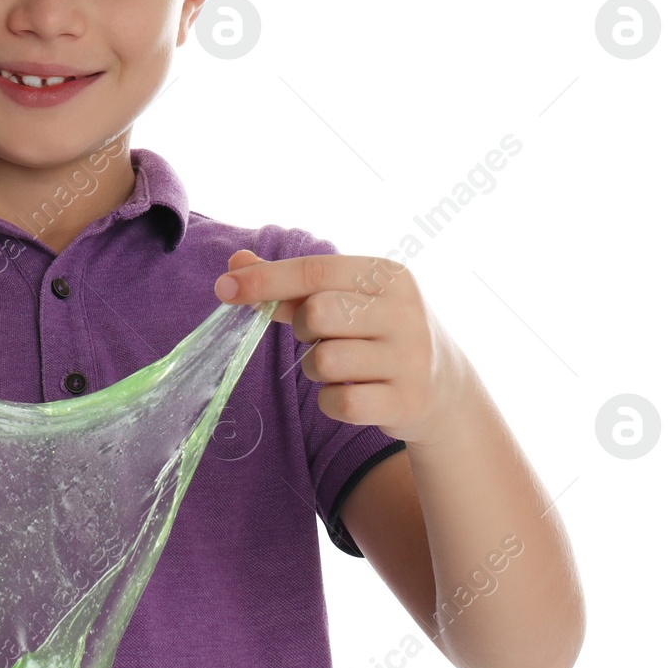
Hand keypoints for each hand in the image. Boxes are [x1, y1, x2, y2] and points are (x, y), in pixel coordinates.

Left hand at [213, 249, 471, 446]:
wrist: (444, 388)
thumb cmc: (376, 334)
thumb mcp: (345, 300)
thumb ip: (290, 284)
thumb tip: (234, 265)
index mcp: (389, 275)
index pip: (316, 270)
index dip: (266, 279)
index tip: (224, 288)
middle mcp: (405, 312)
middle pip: (318, 312)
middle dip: (302, 328)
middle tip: (320, 335)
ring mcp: (411, 358)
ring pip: (324, 361)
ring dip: (316, 368)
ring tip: (341, 367)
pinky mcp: (407, 401)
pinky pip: (339, 403)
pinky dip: (331, 402)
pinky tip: (351, 394)